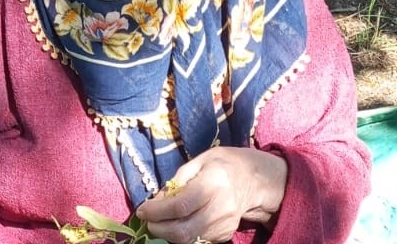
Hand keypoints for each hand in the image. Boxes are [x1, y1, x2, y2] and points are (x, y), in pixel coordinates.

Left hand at [134, 146, 287, 243]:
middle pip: (183, 231)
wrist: (254, 180)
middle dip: (158, 229)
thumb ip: (179, 178)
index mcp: (213, 183)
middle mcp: (220, 208)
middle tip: (148, 221)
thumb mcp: (201, 160)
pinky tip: (177, 223)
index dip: (157, 211)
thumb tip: (158, 199)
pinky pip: (197, 239)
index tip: (142, 210)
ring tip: (159, 222)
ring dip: (167, 234)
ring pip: (188, 240)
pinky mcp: (224, 235)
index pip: (180, 206)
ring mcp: (224, 225)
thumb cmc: (223, 164)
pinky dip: (182, 235)